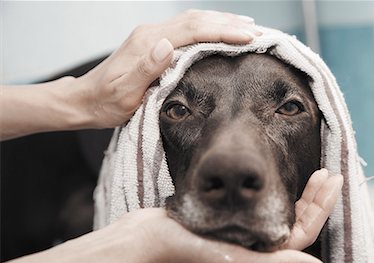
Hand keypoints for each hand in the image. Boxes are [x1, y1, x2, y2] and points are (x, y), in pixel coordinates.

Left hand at [78, 9, 261, 127]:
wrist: (86, 99)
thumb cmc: (106, 102)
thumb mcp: (124, 91)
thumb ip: (145, 67)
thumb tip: (168, 44)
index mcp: (149, 43)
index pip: (193, 30)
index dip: (222, 32)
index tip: (248, 37)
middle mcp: (152, 33)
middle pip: (197, 20)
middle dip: (229, 24)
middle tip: (258, 32)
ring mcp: (153, 36)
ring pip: (193, 20)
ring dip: (221, 21)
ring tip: (248, 27)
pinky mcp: (154, 42)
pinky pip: (187, 28)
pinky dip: (208, 26)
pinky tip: (219, 30)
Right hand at [119, 169, 341, 262]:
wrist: (145, 242)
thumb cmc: (184, 255)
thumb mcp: (234, 262)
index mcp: (260, 258)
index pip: (302, 233)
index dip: (321, 208)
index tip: (332, 181)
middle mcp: (254, 247)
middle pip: (294, 222)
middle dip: (314, 198)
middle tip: (329, 173)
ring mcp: (240, 233)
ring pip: (278, 213)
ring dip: (297, 194)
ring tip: (313, 175)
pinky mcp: (225, 220)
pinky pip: (258, 205)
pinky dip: (271, 192)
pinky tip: (276, 180)